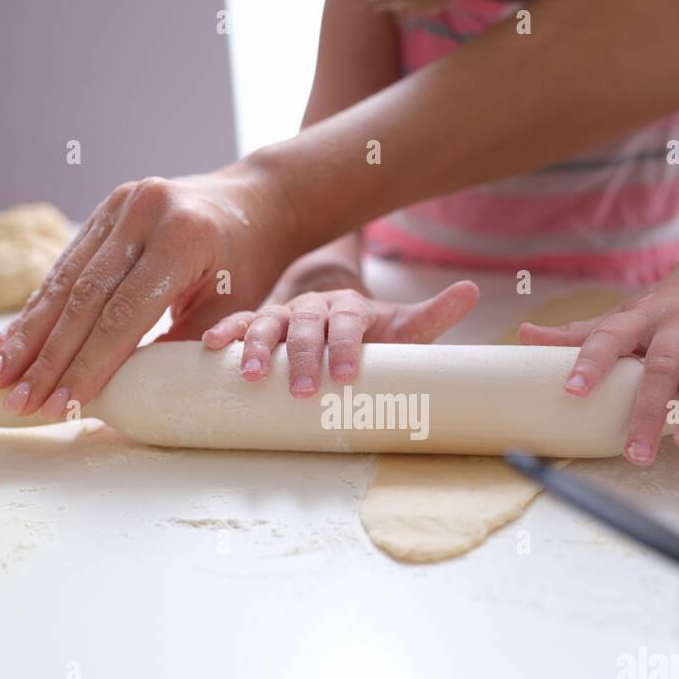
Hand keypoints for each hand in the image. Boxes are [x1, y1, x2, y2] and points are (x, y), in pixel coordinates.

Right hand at [0, 165, 298, 418]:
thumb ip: (182, 346)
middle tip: (16, 399)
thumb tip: (126, 394)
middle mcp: (143, 214)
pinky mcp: (104, 211)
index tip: (60, 404)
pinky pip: (64, 265)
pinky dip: (36, 308)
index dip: (87, 363)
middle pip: (82, 297)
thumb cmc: (248, 263)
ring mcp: (119, 206)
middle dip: (46, 355)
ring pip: (63, 279)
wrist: (255, 200)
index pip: (122, 313)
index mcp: (181, 238)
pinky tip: (7, 339)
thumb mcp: (231, 307)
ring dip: (27, 333)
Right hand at [201, 276, 477, 396]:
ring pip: (266, 324)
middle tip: (302, 389)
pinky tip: (207, 348)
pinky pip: (237, 324)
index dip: (346, 348)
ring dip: (256, 347)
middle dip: (302, 357)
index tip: (346, 376)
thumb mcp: (404, 325)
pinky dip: (223, 333)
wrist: (333, 310)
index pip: (348, 324)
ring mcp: (283, 314)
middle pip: (306, 327)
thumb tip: (472, 290)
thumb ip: (434, 315)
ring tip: (250, 375)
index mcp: (349, 308)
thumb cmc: (370, 331)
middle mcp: (313, 308)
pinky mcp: (258, 324)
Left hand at [520, 248, 678, 464]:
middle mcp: (675, 318)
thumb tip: (523, 336)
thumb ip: (579, 334)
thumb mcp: (625, 316)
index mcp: (639, 316)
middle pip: (659, 365)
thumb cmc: (668, 305)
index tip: (573, 391)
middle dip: (648, 410)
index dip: (591, 362)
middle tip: (636, 453)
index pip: (609, 337)